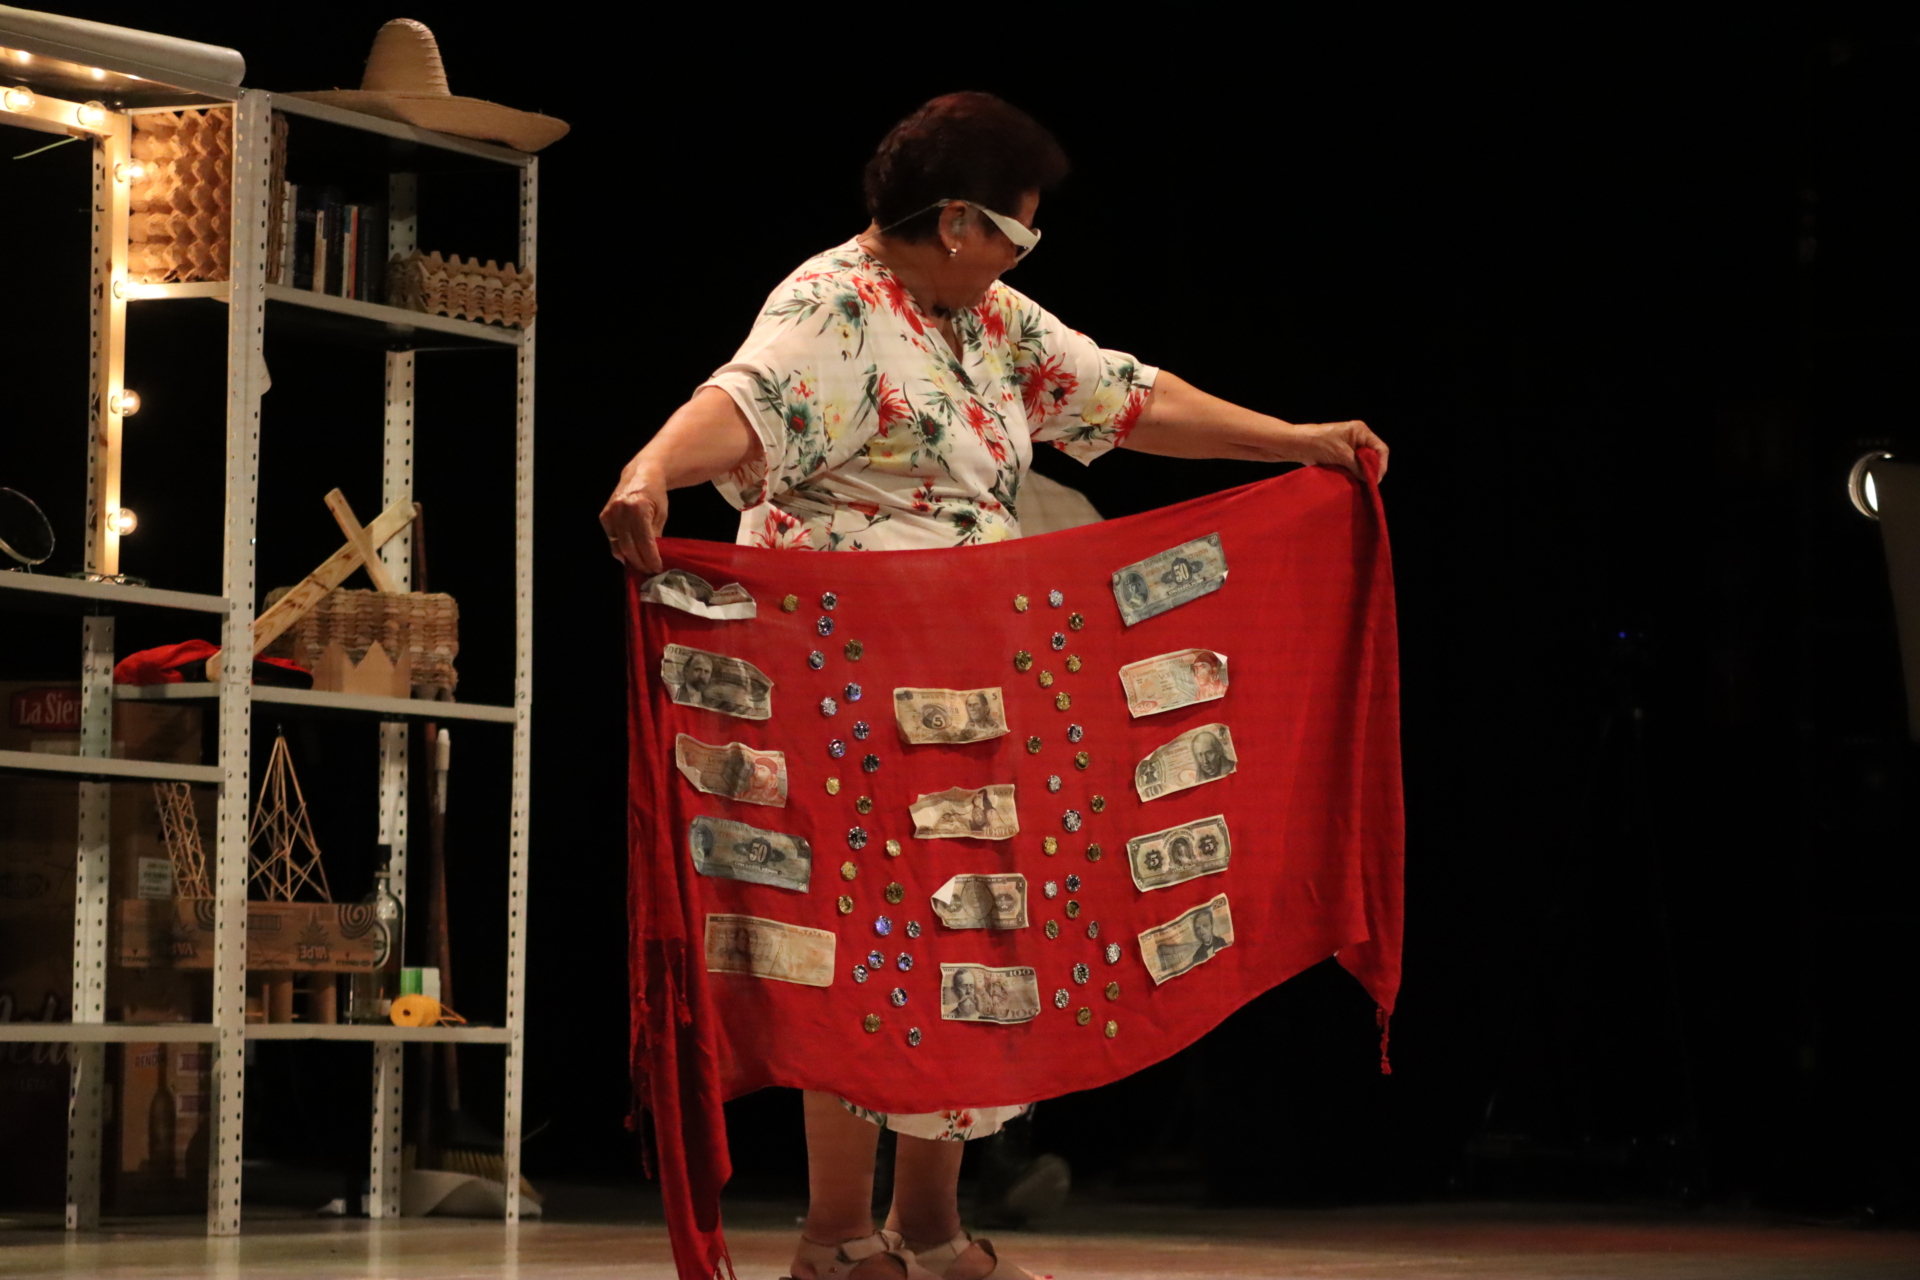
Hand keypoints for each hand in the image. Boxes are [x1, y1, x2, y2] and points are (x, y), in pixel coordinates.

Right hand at [600, 457, 667, 574]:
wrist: (640, 473)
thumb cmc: (655, 493)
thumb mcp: (661, 513)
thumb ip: (656, 534)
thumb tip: (653, 557)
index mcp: (638, 508)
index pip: (644, 541)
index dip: (650, 558)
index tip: (657, 568)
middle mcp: (620, 510)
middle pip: (629, 546)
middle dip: (640, 562)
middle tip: (650, 571)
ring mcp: (610, 513)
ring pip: (618, 546)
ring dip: (630, 560)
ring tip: (641, 566)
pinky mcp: (604, 516)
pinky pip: (611, 539)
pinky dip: (620, 550)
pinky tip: (629, 556)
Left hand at [1292, 420, 1388, 481]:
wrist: (1296, 444)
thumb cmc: (1319, 443)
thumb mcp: (1342, 454)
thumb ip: (1358, 466)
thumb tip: (1369, 479)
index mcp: (1361, 431)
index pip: (1380, 448)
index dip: (1381, 464)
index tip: (1376, 479)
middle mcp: (1358, 437)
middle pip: (1373, 455)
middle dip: (1372, 469)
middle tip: (1370, 485)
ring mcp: (1349, 446)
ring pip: (1363, 462)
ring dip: (1362, 473)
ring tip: (1362, 485)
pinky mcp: (1341, 454)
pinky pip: (1353, 465)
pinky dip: (1354, 473)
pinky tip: (1353, 482)